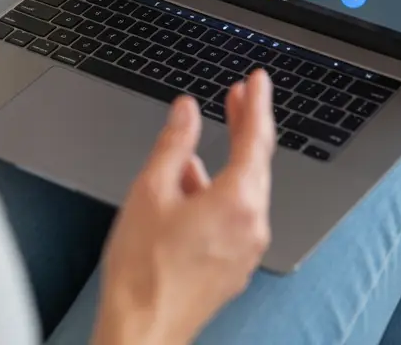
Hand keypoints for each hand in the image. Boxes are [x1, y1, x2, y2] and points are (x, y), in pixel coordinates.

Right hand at [94, 71, 275, 344]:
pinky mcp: (235, 267)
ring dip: (228, 164)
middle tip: (238, 97)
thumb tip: (187, 111)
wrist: (143, 328)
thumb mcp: (150, 191)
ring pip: (244, 193)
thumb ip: (174, 144)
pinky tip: (192, 191)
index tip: (258, 80)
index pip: (256, 139)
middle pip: (256, 164)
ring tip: (195, 150)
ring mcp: (246, 249)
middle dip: (247, 127)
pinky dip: (219, 195)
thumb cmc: (142, 268)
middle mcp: (252, 225)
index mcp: (236, 201)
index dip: (256, 104)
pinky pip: (235, 218)